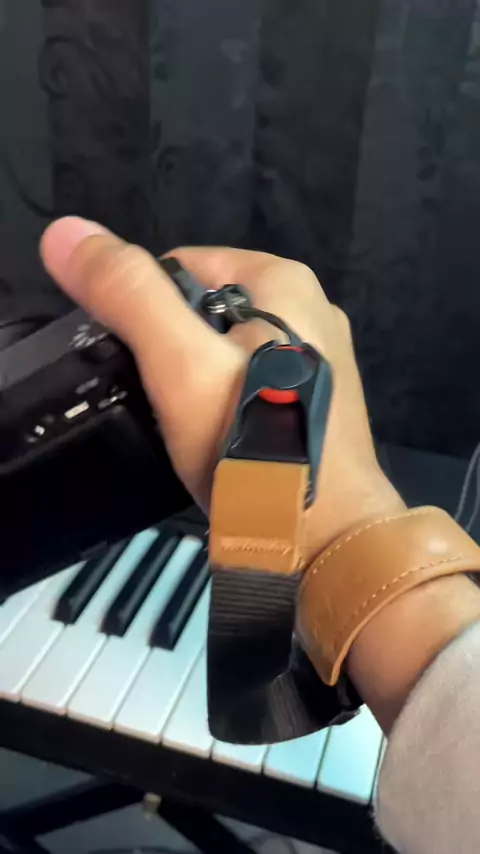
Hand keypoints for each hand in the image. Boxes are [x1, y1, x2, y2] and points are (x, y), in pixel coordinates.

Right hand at [41, 216, 403, 561]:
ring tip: (184, 424)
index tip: (133, 360)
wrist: (325, 539)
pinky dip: (223, 405)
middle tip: (159, 398)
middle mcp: (310, 310)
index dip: (142, 307)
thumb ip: (128, 296)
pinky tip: (215, 439)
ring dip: (193, 381)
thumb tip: (67, 234)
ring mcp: (318, 360)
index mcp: (284, 281)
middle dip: (170, 348)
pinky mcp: (314, 403)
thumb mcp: (180, 363)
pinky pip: (247, 386)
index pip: (180, 265)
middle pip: (202, 310)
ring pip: (223, 352)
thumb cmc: (253, 444)